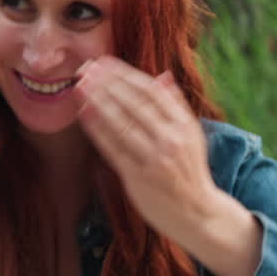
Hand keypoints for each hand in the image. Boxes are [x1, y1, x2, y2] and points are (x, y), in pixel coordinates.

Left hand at [76, 56, 218, 243]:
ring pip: (121, 123)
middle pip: (134, 104)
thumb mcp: (191, 135)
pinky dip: (96, 128)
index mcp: (185, 125)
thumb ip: (175, 106)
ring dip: (97, 101)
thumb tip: (163, 75)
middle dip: (106, 83)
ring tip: (79, 85)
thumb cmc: (187, 170)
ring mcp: (154, 158)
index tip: (104, 61)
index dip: (125, 74)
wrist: (197, 213)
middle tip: (84, 68)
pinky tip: (82, 113)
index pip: (151, 91)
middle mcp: (172, 139)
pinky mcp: (137, 176)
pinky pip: (112, 147)